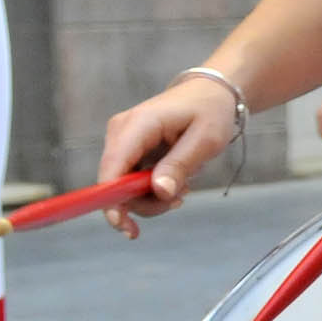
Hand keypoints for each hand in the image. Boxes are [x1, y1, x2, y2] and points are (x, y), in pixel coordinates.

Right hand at [95, 77, 238, 237]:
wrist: (209, 94)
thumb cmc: (210, 111)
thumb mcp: (206, 139)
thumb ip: (181, 165)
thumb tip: (160, 192)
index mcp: (137, 125)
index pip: (112, 168)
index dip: (111, 201)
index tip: (123, 226)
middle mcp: (121, 133)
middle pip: (116, 184)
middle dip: (147, 201)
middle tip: (182, 198)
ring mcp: (122, 142)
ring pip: (125, 188)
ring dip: (154, 197)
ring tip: (184, 186)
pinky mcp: (128, 151)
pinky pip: (132, 182)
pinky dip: (154, 189)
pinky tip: (176, 181)